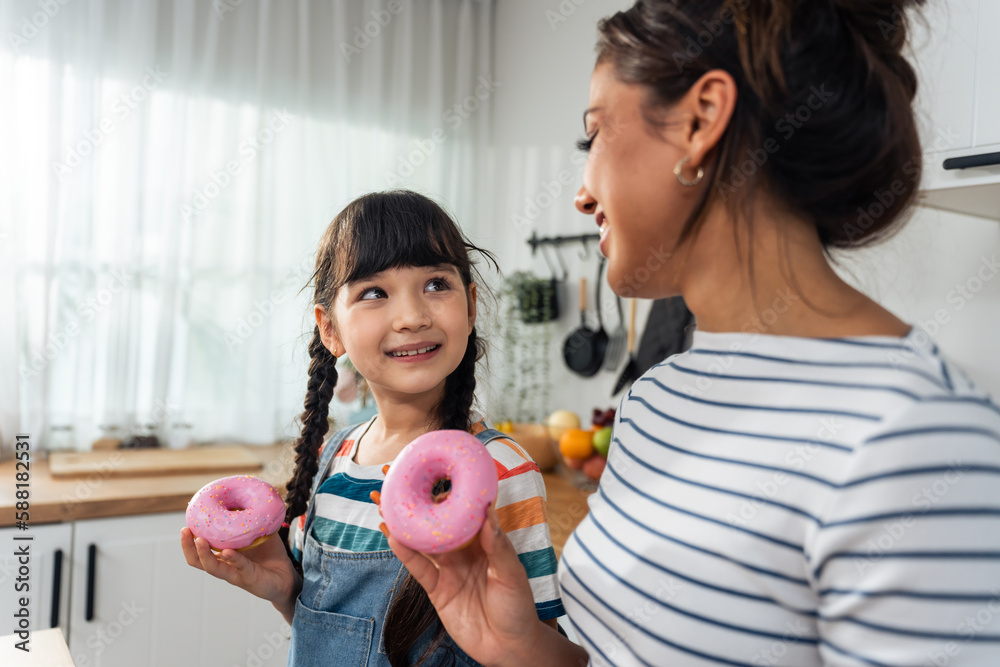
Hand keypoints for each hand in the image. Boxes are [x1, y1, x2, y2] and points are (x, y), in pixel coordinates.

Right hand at [179, 527, 300, 609]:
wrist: (287, 576)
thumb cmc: (270, 553)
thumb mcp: (258, 532)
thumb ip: (249, 519)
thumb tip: (243, 494)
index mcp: (223, 555)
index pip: (199, 550)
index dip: (189, 539)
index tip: (185, 523)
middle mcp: (225, 566)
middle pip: (198, 561)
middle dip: (188, 547)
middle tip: (184, 531)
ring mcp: (235, 574)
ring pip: (213, 568)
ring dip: (204, 554)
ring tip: (199, 540)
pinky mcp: (249, 579)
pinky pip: (240, 568)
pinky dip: (234, 559)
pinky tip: (228, 552)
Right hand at [372, 489, 545, 666]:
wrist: (509, 647)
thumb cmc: (519, 607)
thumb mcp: (512, 574)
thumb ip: (498, 545)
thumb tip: (488, 513)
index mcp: (483, 540)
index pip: (462, 509)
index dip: (447, 489)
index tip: (434, 469)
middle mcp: (462, 550)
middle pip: (435, 520)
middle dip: (416, 500)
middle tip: (394, 479)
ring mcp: (448, 568)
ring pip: (421, 540)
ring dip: (402, 523)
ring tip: (384, 502)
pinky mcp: (437, 589)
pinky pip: (418, 568)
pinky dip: (404, 553)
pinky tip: (391, 536)